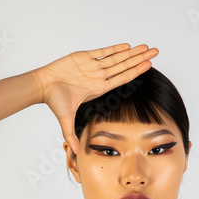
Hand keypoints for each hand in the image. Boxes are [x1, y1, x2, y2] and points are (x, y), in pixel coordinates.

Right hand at [32, 43, 158, 153]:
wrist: (43, 86)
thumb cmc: (54, 101)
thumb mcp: (66, 120)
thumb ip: (71, 135)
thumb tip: (75, 152)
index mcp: (98, 89)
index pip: (122, 79)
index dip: (136, 73)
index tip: (149, 67)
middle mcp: (98, 76)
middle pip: (124, 66)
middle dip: (140, 59)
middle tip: (155, 52)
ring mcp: (92, 66)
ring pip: (116, 57)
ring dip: (131, 52)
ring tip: (146, 46)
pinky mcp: (83, 57)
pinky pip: (102, 52)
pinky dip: (114, 48)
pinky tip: (127, 46)